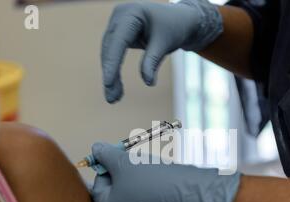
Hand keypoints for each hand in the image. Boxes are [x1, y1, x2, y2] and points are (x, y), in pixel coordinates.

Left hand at [91, 143, 240, 201]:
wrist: (192, 197)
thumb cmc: (155, 181)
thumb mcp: (125, 162)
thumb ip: (105, 155)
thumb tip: (96, 149)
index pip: (98, 185)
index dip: (108, 167)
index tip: (120, 158)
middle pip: (114, 197)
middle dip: (123, 179)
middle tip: (137, 165)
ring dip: (137, 188)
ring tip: (152, 175)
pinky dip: (151, 200)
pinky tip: (162, 189)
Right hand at [102, 0, 222, 102]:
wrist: (181, 20)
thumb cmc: (175, 27)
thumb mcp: (165, 44)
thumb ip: (153, 61)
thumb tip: (148, 82)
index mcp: (131, 13)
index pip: (118, 41)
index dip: (112, 63)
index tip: (108, 82)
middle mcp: (120, 17)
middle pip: (110, 48)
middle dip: (110, 74)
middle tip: (112, 98)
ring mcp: (118, 25)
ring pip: (109, 54)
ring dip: (111, 77)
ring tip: (114, 99)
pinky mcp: (120, 35)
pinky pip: (114, 56)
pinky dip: (115, 73)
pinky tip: (118, 90)